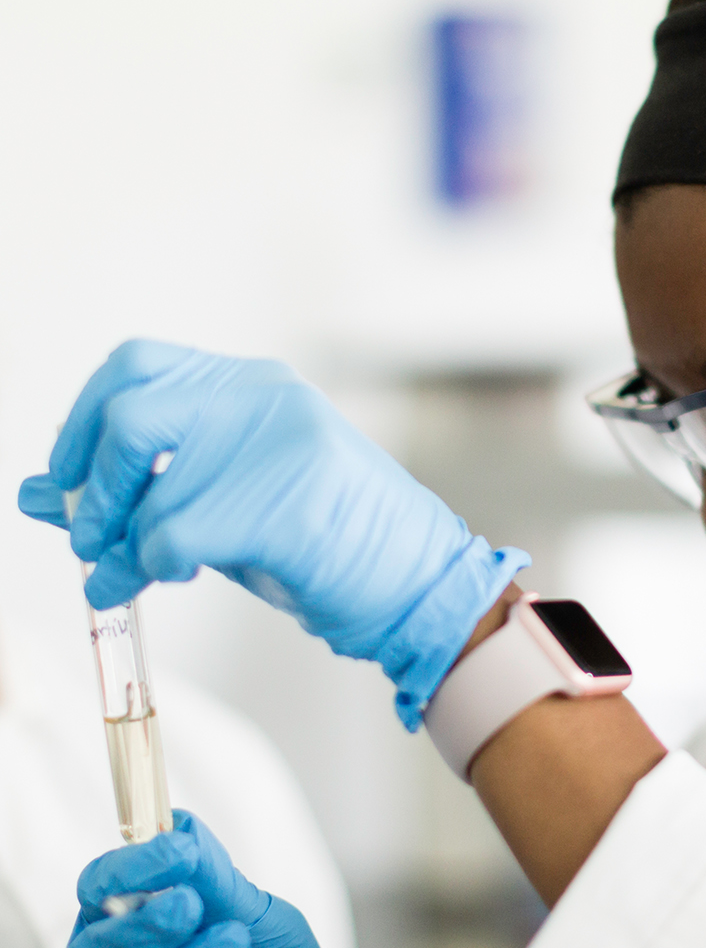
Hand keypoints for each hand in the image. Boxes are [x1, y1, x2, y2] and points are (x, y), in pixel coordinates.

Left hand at [18, 340, 527, 726]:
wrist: (417, 582)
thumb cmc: (330, 543)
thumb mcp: (231, 499)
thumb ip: (150, 488)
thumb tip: (46, 495)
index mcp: (256, 388)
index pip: (136, 365)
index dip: (82, 421)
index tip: (68, 477)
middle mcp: (264, 401)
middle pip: (128, 410)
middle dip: (90, 479)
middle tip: (88, 531)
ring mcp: (279, 448)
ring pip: (145, 483)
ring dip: (113, 540)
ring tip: (118, 573)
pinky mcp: (284, 507)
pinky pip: (172, 536)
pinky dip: (143, 569)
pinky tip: (158, 580)